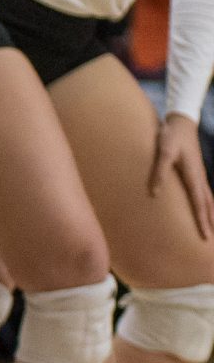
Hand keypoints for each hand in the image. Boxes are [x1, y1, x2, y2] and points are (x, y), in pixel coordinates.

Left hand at [149, 111, 213, 240]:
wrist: (181, 123)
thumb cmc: (170, 137)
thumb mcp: (162, 152)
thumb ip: (159, 172)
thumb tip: (154, 194)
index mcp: (193, 176)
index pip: (199, 203)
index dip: (202, 220)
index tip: (205, 235)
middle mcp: (199, 178)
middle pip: (207, 204)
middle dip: (209, 222)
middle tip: (210, 239)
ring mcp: (199, 175)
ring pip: (208, 199)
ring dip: (210, 214)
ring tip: (211, 228)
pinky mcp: (196, 172)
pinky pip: (204, 193)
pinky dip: (206, 204)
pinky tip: (204, 208)